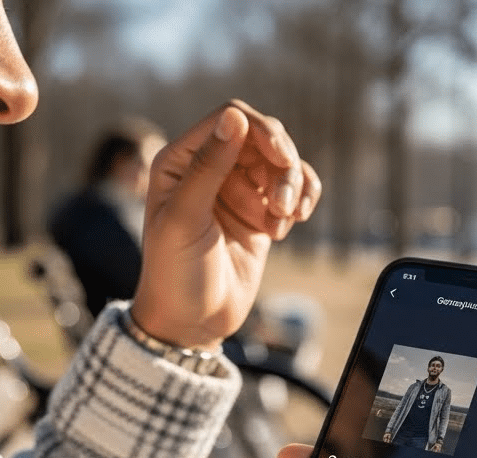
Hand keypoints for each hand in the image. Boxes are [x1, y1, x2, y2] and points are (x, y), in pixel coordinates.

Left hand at [130, 100, 320, 348]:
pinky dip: (301, 200)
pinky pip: (294, 188)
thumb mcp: (186, 217)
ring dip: (293, 187)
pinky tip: (289, 225)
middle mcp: (210, 167)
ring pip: (282, 162)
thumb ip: (208, 166)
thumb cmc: (176, 272)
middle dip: (282, 166)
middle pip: (263, 137)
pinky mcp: (260, 212)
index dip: (262, 132)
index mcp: (181, 160)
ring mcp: (237, 189)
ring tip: (284, 221)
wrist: (192, 322)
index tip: (282, 160)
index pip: (231, 118)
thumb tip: (235, 117)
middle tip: (284, 205)